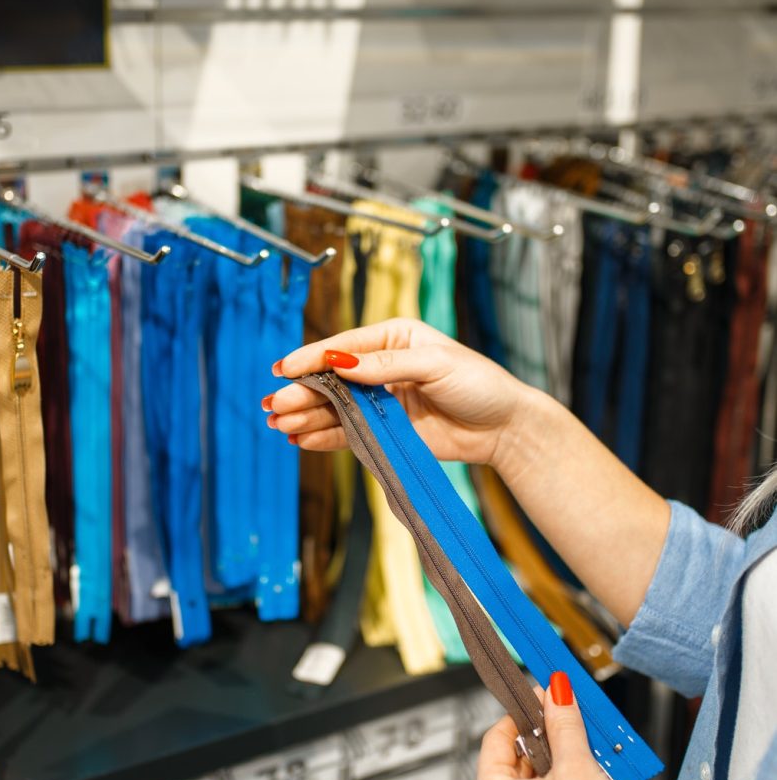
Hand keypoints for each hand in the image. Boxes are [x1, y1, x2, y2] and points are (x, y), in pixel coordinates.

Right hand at [263, 317, 529, 465]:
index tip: (284, 369)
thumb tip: (340, 362)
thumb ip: (386, 365)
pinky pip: (349, 434)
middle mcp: (380, 368)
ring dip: (307, 417)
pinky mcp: (386, 432)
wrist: (504, 428)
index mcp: (392, 339)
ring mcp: (381, 402)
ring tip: (280, 425)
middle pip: (332, 381)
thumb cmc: (478, 384)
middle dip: (302, 393)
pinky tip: (302, 440)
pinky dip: (325, 437)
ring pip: (335, 409)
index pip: (343, 347)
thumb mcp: (435, 364)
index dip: (311, 358)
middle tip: (275, 405)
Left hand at [469, 672, 651, 779]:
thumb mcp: (578, 766)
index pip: (496, 739)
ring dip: (553, 764)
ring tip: (580, 750)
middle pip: (512, 761)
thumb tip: (555, 692)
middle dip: (541, 739)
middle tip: (565, 719)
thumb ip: (563, 724)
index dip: (522, 713)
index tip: (542, 697)